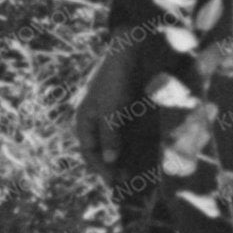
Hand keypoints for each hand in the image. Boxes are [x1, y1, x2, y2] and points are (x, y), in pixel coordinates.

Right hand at [74, 28, 150, 177]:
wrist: (131, 48)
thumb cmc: (115, 76)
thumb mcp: (110, 107)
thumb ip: (110, 134)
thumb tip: (109, 161)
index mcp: (84, 119)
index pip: (89, 152)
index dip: (101, 169)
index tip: (116, 183)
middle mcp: (96, 120)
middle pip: (103, 151)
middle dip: (115, 167)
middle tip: (129, 184)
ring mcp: (112, 116)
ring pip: (117, 145)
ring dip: (127, 159)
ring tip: (140, 176)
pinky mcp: (128, 113)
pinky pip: (130, 135)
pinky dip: (137, 146)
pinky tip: (148, 156)